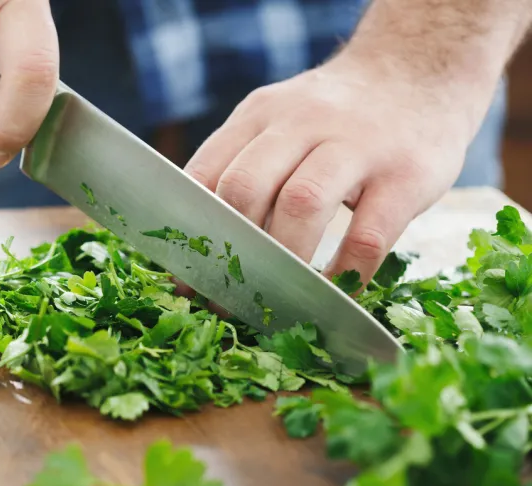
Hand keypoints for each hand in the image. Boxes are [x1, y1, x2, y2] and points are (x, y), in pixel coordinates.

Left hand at [184, 52, 484, 283]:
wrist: (418, 68)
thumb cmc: (336, 117)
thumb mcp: (280, 121)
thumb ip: (244, 166)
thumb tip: (203, 245)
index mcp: (260, 114)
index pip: (207, 173)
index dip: (190, 233)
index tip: (185, 279)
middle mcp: (301, 122)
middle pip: (246, 187)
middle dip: (231, 252)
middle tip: (229, 297)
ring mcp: (357, 145)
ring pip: (302, 205)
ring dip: (282, 262)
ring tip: (276, 300)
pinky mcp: (405, 175)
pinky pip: (366, 236)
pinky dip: (343, 274)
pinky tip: (332, 294)